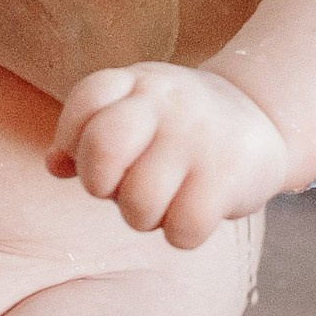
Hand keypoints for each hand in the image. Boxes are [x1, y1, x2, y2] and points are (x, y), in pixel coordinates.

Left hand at [50, 62, 287, 248]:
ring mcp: (198, 139)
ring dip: (144, 216)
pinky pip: (182, 230)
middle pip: (103, 149)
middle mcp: (167, 103)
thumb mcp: (132, 111)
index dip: (75, 140)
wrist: (261, 119)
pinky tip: (194, 211)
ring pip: (139, 204)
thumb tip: (54, 164)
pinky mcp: (228, 177)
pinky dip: (183, 233)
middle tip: (121, 186)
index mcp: (137, 82)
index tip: (102, 154)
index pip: (85, 102)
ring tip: (164, 198)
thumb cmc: (176, 126)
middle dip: (100, 183)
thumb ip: (87, 134)